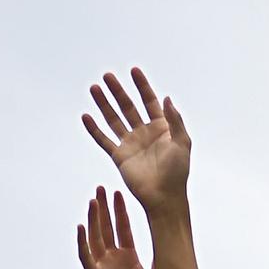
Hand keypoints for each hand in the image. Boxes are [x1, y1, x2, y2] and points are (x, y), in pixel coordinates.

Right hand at [79, 187, 155, 268]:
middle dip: (105, 208)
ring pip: (95, 237)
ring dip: (93, 219)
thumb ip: (163, 264)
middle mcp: (114, 260)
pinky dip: (82, 242)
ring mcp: (103, 267)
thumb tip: (176, 247)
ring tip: (92, 200)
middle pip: (107, 228)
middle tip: (101, 188)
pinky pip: (86, 256)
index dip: (121, 212)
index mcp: (130, 260)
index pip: (123, 230)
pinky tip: (80, 226)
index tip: (119, 193)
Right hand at [80, 67, 191, 212]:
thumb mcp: (182, 143)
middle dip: (117, 91)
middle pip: (128, 106)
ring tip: (94, 88)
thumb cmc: (177, 173)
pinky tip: (86, 116)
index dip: (142, 86)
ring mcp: (130, 144)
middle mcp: (144, 133)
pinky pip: (104, 140)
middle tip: (107, 76)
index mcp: (161, 128)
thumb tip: (166, 98)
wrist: (164, 197)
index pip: (149, 101)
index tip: (134, 70)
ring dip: (104, 104)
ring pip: (114, 119)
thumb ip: (175, 120)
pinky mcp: (120, 157)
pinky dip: (94, 129)